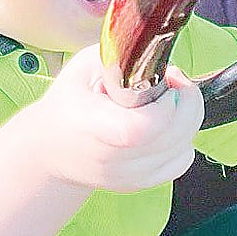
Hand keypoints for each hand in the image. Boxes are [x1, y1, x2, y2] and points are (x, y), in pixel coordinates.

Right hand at [40, 47, 205, 191]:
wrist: (49, 148)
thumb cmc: (68, 102)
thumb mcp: (85, 65)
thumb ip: (121, 55)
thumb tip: (154, 51)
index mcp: (96, 128)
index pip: (146, 125)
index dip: (167, 101)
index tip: (166, 78)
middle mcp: (114, 160)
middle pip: (175, 136)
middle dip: (187, 101)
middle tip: (174, 82)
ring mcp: (128, 177)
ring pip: (184, 148)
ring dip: (186, 119)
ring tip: (164, 102)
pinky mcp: (140, 184)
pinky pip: (181, 161)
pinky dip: (182, 140)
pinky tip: (165, 125)